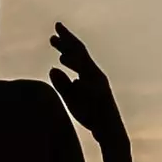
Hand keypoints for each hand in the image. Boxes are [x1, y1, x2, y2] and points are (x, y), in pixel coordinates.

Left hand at [49, 22, 125, 143]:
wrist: (108, 131)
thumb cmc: (90, 113)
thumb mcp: (71, 98)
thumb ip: (63, 84)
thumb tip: (52, 68)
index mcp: (88, 73)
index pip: (76, 54)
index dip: (65, 43)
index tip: (53, 35)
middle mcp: (96, 75)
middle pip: (82, 54)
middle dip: (70, 42)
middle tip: (57, 29)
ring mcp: (100, 85)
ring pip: (88, 68)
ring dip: (76, 61)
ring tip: (62, 55)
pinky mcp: (103, 98)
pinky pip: (94, 87)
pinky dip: (85, 83)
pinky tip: (78, 81)